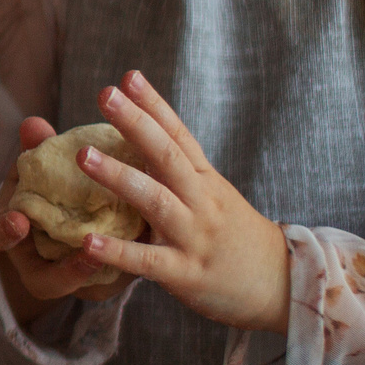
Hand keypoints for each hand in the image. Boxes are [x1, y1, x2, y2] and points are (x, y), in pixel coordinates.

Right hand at [0, 115, 135, 315]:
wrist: (67, 235)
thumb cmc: (47, 197)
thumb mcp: (33, 175)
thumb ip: (34, 152)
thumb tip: (35, 123)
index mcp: (16, 242)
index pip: (3, 241)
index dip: (6, 232)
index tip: (17, 221)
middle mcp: (44, 272)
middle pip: (52, 282)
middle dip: (71, 269)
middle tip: (88, 247)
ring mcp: (80, 283)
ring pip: (92, 287)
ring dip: (110, 271)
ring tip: (130, 251)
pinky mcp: (112, 281)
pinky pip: (122, 276)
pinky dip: (137, 259)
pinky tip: (158, 235)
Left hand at [68, 73, 291, 333]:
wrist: (283, 287)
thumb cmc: (236, 238)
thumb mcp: (213, 198)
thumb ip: (179, 173)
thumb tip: (140, 139)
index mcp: (205, 181)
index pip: (179, 135)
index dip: (155, 105)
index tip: (129, 76)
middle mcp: (202, 202)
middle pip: (167, 155)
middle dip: (135, 123)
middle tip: (105, 94)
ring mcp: (195, 236)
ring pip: (156, 201)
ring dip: (118, 176)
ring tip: (81, 155)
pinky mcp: (186, 273)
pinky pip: (148, 262)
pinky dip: (117, 251)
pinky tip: (87, 242)